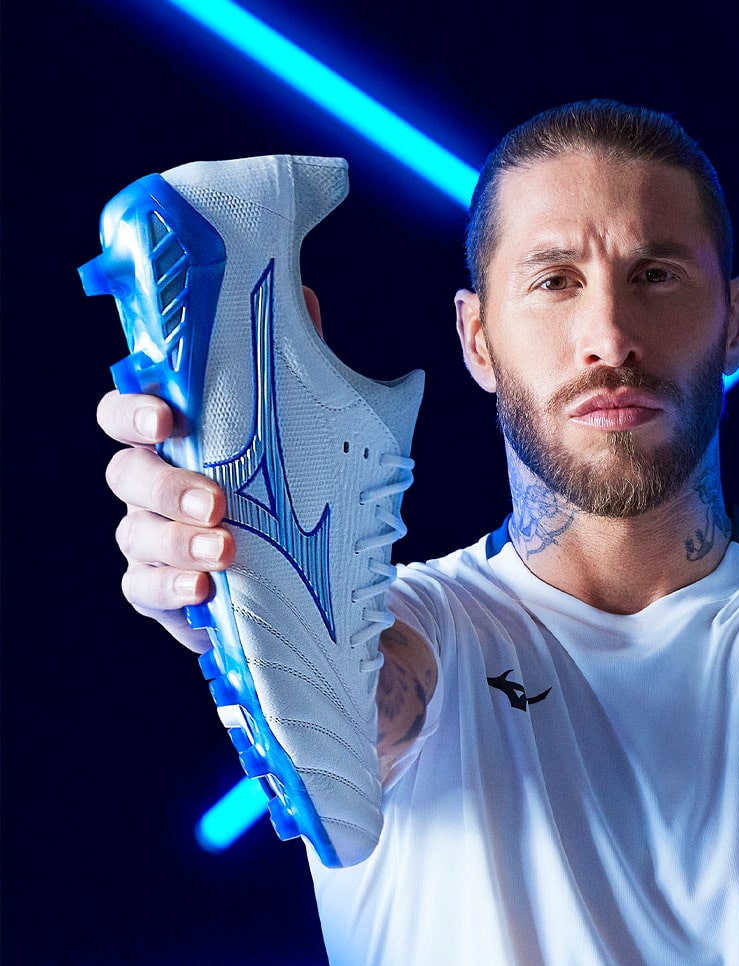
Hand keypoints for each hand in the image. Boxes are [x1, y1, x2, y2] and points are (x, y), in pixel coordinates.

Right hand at [95, 286, 325, 651]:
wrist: (309, 573)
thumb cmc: (291, 486)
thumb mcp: (308, 427)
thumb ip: (298, 367)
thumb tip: (306, 298)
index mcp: (177, 440)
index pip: (129, 413)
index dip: (135, 411)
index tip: (167, 416)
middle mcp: (151, 484)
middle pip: (126, 475)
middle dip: (164, 485)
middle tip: (213, 499)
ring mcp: (150, 538)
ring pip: (135, 534)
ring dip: (176, 541)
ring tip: (226, 549)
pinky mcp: (161, 590)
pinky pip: (145, 589)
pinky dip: (172, 589)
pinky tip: (205, 589)